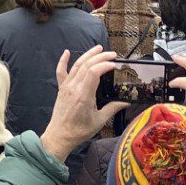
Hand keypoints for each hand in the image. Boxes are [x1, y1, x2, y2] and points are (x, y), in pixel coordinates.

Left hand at [40, 45, 127, 161]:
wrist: (60, 136)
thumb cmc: (79, 130)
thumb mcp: (99, 121)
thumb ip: (112, 109)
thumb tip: (125, 103)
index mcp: (83, 96)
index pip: (94, 73)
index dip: (104, 65)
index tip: (114, 64)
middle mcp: (74, 88)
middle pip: (87, 65)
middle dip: (101, 57)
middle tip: (112, 54)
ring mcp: (66, 87)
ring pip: (77, 65)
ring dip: (88, 55)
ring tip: (99, 48)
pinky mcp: (61, 89)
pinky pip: (61, 72)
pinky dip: (63, 61)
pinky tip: (67, 52)